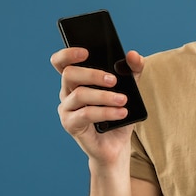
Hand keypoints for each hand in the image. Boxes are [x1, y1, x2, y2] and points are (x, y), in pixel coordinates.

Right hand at [51, 48, 144, 167]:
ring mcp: (67, 109)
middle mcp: (67, 92)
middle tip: (113, 80)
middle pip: (69, 74)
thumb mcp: (130, 89)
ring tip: (124, 100)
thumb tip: (133, 55)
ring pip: (80, 94)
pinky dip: (106, 112)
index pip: (62, 62)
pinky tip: (121, 112)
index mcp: (78, 80)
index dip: (68, 53)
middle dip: (93, 74)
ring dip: (104, 96)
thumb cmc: (119, 112)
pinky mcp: (71, 125)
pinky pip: (86, 114)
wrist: (117, 144)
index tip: (86, 52)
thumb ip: (133, 70)